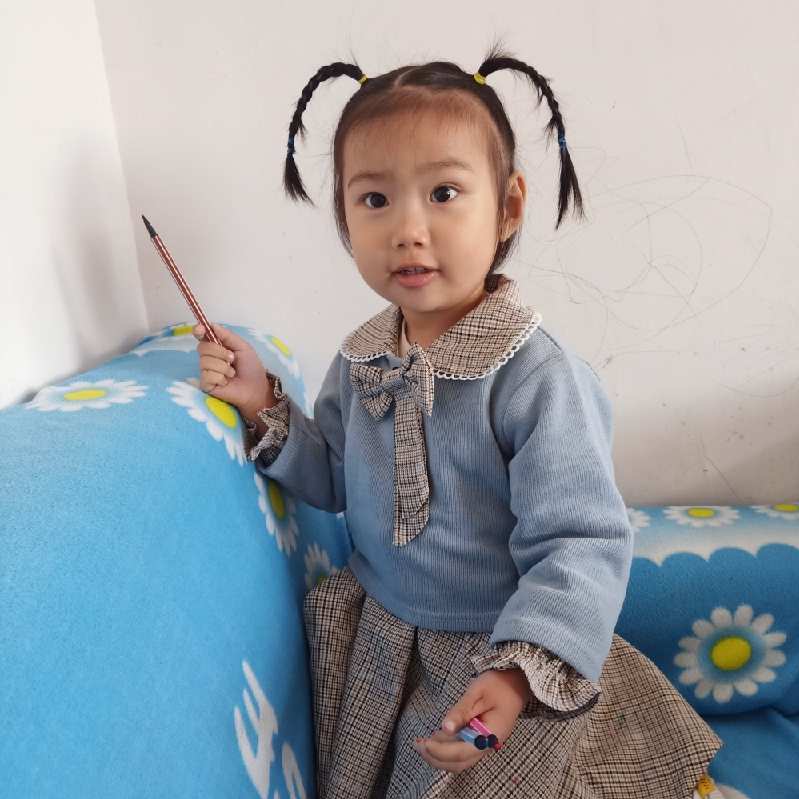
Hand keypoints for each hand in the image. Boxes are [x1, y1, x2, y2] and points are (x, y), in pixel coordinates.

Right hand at [193, 323, 272, 415]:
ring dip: (223, 367)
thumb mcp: (243, 347)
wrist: (256, 388)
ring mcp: (206, 372)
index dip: (199, 331)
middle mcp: (208, 358)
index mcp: (217, 347)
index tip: (200, 330)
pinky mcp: (206, 385)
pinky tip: (226, 382)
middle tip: (232, 359)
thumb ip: (227, 335)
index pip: (201, 337)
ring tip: (232, 373)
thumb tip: (212, 325)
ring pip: (204, 362)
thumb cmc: (251, 368)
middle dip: (219, 352)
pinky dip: (220, 378)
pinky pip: (207, 375)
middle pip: (202, 347)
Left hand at [412, 667, 529, 773]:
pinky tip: (435, 739)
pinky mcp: (482, 739)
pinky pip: (463, 751)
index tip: (424, 743)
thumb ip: (461, 711)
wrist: (517, 682)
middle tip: (417, 745)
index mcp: (490, 735)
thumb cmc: (497, 684)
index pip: (462, 752)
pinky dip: (447, 750)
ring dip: (440, 757)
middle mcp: (488, 745)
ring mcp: (486, 744)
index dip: (441, 751)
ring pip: (461, 761)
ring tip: (421, 744)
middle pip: (460, 763)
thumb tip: (445, 728)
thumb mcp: (477, 692)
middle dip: (436, 758)